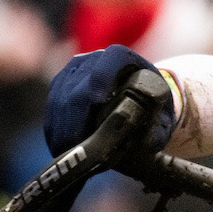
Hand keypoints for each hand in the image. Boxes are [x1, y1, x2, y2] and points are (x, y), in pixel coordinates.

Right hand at [45, 45, 177, 155]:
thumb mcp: (161, 116)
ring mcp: (72, 71)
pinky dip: (55, 129)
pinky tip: (60, 148)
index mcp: (122, 58)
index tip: (98, 102)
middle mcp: (93, 59)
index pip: (107, 66)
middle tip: (77, 146)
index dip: (101, 82)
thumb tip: (145, 142)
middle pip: (78, 90)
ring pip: (60, 100)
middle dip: (76, 121)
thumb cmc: (152, 107)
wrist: (138, 95)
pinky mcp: (59, 84)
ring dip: (62, 129)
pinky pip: (51, 107)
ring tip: (68, 153)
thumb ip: (156, 128)